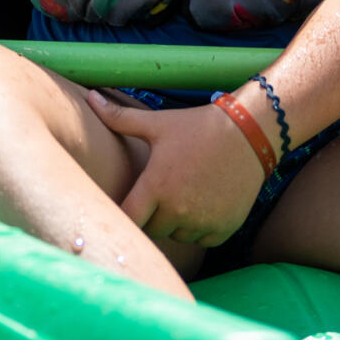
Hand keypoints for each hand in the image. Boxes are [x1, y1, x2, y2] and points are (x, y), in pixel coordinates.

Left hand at [86, 89, 268, 249]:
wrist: (249, 134)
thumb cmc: (197, 126)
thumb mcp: (157, 123)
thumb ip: (119, 117)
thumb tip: (91, 98)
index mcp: (156, 186)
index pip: (128, 219)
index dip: (123, 215)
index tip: (125, 208)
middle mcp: (178, 210)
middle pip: (152, 229)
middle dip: (152, 216)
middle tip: (160, 194)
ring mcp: (202, 222)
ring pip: (177, 236)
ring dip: (176, 223)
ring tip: (184, 194)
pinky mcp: (224, 229)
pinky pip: (202, 240)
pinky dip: (201, 229)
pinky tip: (204, 203)